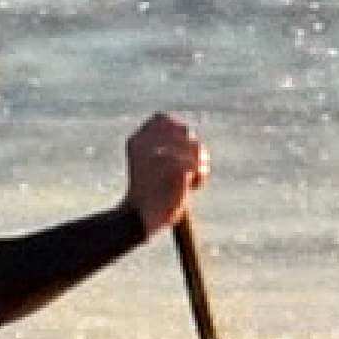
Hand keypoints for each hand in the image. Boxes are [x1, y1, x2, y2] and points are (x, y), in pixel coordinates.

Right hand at [121, 111, 205, 236]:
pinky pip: (199, 166)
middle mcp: (147, 143)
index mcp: (137, 140)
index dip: (178, 130)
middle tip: (190, 170)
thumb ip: (165, 147)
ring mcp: (161, 154)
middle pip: (185, 131)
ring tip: (191, 180)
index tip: (180, 150)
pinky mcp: (176, 169)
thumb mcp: (150, 164)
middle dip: (193, 148)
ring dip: (200, 163)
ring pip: (196, 147)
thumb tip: (190, 134)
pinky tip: (192, 188)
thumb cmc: (149, 195)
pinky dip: (200, 177)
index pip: (163, 119)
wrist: (140, 219)